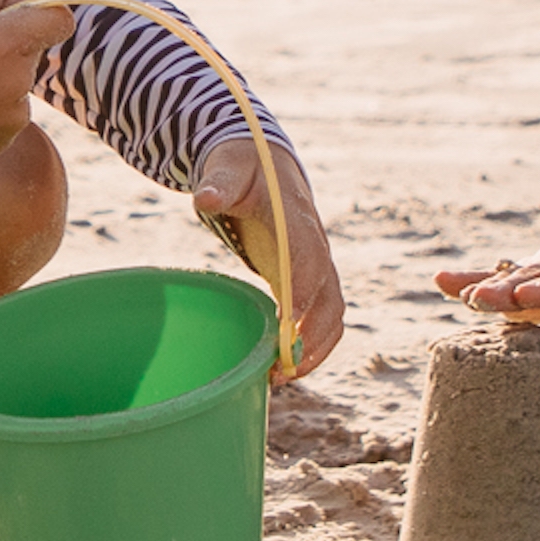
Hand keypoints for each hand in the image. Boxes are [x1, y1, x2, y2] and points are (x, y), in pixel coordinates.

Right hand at [0, 0, 76, 166]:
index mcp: (7, 42)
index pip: (59, 20)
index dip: (40, 12)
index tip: (12, 13)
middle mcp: (20, 78)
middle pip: (32, 50)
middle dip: (8, 44)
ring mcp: (15, 113)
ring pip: (18, 82)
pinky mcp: (5, 139)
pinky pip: (8, 112)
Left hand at [191, 135, 343, 379]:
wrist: (264, 164)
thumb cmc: (242, 167)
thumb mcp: (227, 168)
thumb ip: (219, 183)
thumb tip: (207, 198)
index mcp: (295, 216)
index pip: (306, 255)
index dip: (302, 287)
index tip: (288, 319)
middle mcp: (314, 243)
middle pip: (328, 294)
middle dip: (311, 332)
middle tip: (283, 366)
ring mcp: (316, 263)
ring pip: (332, 312)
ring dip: (316, 346)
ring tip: (284, 376)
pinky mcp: (310, 279)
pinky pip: (324, 316)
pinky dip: (314, 343)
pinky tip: (288, 365)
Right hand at [435, 230, 539, 336]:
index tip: (525, 298)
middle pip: (536, 277)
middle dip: (508, 288)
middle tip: (482, 300)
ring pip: (513, 274)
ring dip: (486, 284)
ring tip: (459, 294)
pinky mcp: (526, 271)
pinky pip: (496, 274)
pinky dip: (471, 278)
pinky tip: (442, 282)